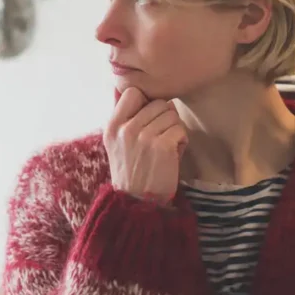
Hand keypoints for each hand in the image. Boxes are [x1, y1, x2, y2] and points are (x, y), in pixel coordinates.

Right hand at [105, 88, 186, 205]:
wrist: (138, 202)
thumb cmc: (132, 171)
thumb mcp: (117, 143)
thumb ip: (125, 118)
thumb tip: (145, 94)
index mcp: (112, 126)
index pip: (133, 92)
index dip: (146, 101)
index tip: (149, 118)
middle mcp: (126, 129)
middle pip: (158, 103)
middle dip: (164, 118)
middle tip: (160, 138)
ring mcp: (144, 137)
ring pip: (172, 114)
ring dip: (174, 130)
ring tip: (166, 147)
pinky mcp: (162, 146)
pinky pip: (180, 129)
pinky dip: (181, 141)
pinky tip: (173, 155)